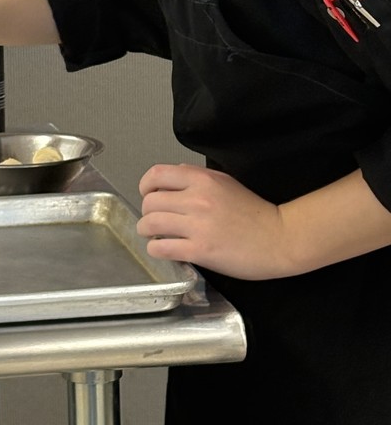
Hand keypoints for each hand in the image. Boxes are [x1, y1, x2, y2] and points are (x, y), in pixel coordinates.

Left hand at [137, 163, 290, 279]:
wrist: (279, 238)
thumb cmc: (255, 212)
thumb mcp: (225, 182)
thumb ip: (197, 176)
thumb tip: (173, 173)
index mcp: (202, 180)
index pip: (156, 174)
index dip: (145, 185)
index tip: (147, 194)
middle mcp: (196, 199)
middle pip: (150, 202)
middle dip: (146, 212)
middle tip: (152, 219)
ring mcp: (197, 226)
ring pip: (151, 224)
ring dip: (146, 231)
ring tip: (152, 235)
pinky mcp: (200, 251)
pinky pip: (162, 248)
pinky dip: (155, 249)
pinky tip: (162, 249)